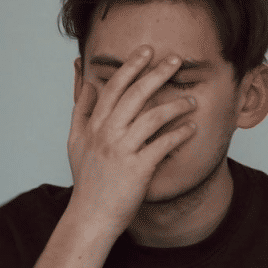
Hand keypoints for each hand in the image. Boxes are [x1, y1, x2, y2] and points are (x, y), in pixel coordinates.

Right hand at [67, 45, 197, 233]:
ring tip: (191, 100)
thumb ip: (81, 110)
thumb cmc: (87, 180)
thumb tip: (86, 82)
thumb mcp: (76, 142)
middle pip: (134, 95)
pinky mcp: (137, 169)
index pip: (113, 88)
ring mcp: (122, 151)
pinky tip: (191, 128)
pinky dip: (179, 135)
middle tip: (175, 59)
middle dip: (156, 73)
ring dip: (175, 106)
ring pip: (152, 118)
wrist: (91, 216)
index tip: (146, 51)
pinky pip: (163, 145)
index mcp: (93, 126)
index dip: (130, 67)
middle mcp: (106, 134)